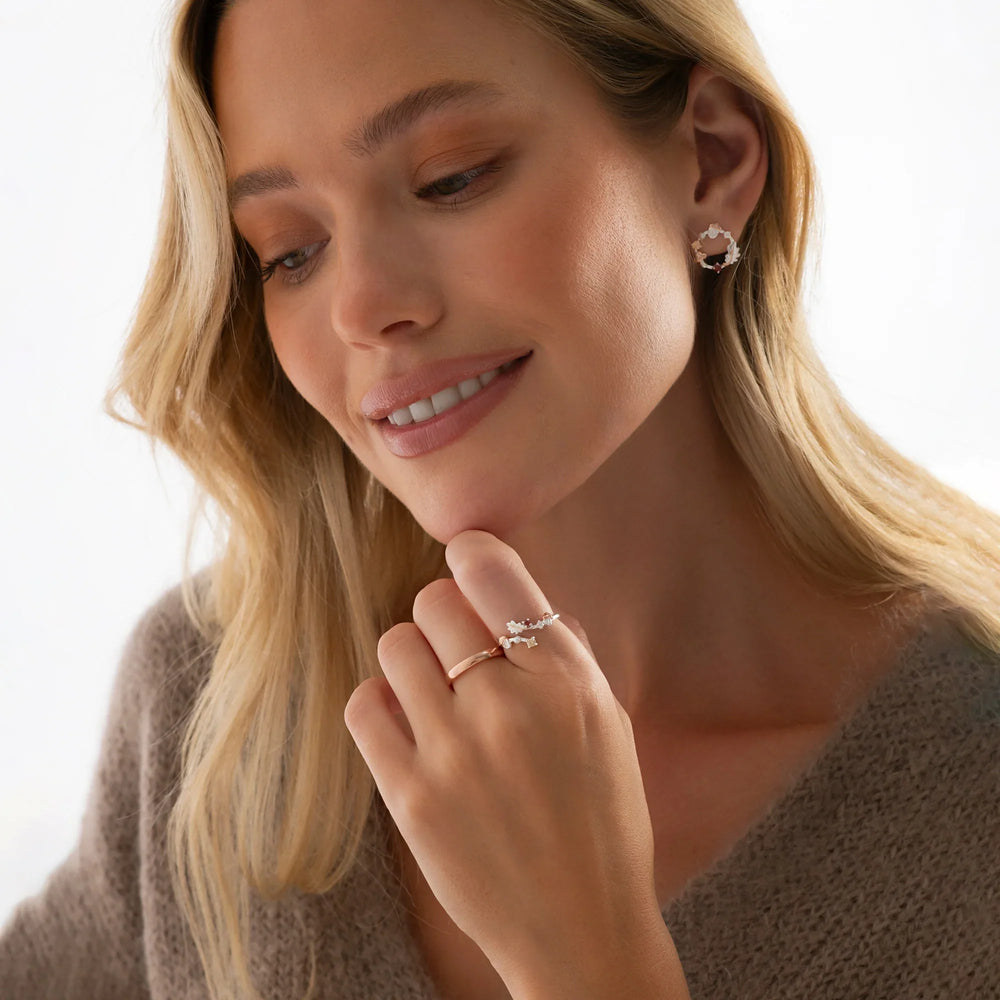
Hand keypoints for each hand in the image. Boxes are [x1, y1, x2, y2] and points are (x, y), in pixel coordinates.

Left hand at [345, 530, 688, 997]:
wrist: (580, 926)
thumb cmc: (601, 817)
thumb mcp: (608, 721)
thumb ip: (564, 650)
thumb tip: (512, 591)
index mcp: (566, 680)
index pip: (492, 572)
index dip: (471, 555)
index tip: (467, 565)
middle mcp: (507, 705)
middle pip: (433, 601)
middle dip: (445, 614)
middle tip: (460, 648)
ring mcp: (453, 752)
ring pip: (395, 645)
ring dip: (414, 658)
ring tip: (436, 692)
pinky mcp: (411, 796)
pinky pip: (364, 705)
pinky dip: (382, 703)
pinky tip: (409, 724)